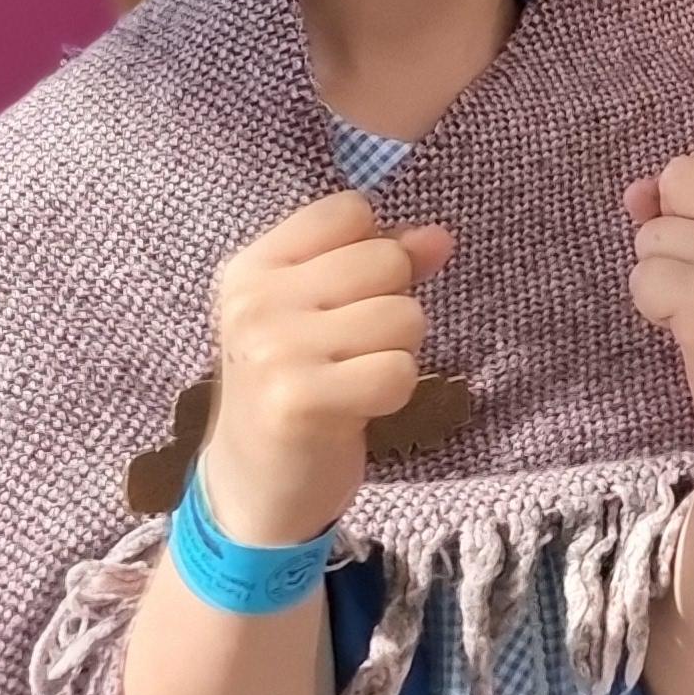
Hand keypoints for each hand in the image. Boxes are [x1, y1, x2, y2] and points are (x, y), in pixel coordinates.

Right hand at [200, 191, 457, 544]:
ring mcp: (273, 350)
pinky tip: (357, 407)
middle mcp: (255, 301)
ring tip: (352, 377)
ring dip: (397, 353)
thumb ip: (381, 263)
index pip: (349, 210)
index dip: (374, 249)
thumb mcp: (324, 313)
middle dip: (392, 305)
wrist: (254, 484)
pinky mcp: (300, 401)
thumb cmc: (296, 385)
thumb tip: (440, 237)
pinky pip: (399, 372)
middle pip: (385, 259)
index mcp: (253, 266)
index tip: (346, 298)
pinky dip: (394, 392)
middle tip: (351, 349)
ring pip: (402, 316)